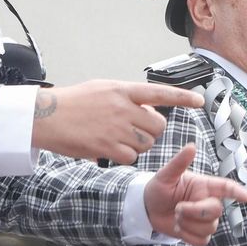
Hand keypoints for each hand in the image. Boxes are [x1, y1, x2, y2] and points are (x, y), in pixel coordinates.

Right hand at [30, 80, 202, 163]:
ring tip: (116, 137)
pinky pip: (130, 157)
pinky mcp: (107, 147)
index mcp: (122, 90)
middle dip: (151, 131)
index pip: (160, 93)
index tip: (199, 102)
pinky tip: (109, 148)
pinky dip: (124, 156)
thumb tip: (145, 108)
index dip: (183, 98)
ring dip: (137, 145)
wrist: (46, 116)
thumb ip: (126, 96)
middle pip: (157, 126)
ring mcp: (116, 128)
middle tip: (134, 130)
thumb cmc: (73, 102)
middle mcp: (123, 108)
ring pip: (146, 143)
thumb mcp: (102, 88)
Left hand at [144, 143, 246, 245]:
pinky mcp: (198, 233)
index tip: (245, 197)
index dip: (237, 191)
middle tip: (178, 208)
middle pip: (216, 210)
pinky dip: (187, 236)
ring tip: (176, 217)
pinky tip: (178, 228)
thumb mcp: (166, 175)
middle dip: (196, 212)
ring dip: (188, 225)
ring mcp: (204, 219)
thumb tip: (191, 147)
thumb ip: (179, 162)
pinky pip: (202, 241)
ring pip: (210, 228)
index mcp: (203, 186)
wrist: (148, 208)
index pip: (225, 187)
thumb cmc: (159, 188)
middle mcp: (207, 201)